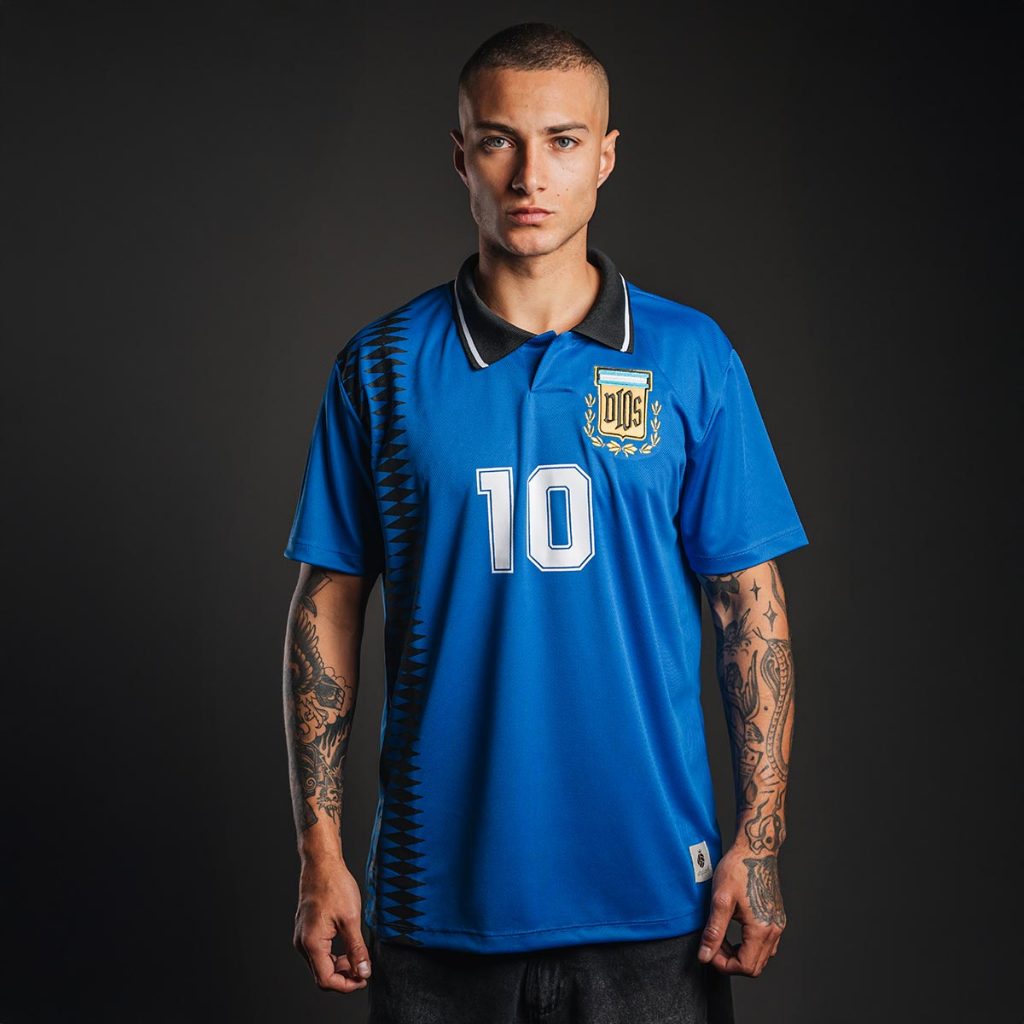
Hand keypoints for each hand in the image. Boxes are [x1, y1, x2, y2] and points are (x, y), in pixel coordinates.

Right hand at [293, 858, 372, 992]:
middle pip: (322, 975)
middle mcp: (302, 943)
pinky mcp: (306, 930)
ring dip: (339, 966)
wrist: (321, 864)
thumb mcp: (351, 919)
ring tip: (358, 957)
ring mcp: (302, 937)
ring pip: (320, 964)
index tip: (363, 979)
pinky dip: (333, 955)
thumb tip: (363, 972)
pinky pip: (319, 952)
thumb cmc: (334, 886)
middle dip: (344, 977)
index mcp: (312, 943)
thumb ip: (357, 949)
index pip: (326, 980)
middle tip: (364, 969)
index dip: (347, 985)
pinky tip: (347, 947)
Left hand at [696, 845, 785, 976]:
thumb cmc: (738, 869)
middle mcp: (774, 931)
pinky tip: (735, 930)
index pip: (744, 967)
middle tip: (713, 944)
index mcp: (761, 929)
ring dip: (740, 954)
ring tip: (722, 937)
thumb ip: (713, 931)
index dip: (722, 964)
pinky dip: (749, 945)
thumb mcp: (720, 900)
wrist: (756, 849)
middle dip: (730, 962)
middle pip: (754, 967)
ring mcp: (778, 925)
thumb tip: (705, 956)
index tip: (708, 950)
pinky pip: (765, 945)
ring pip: (760, 957)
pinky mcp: (777, 918)